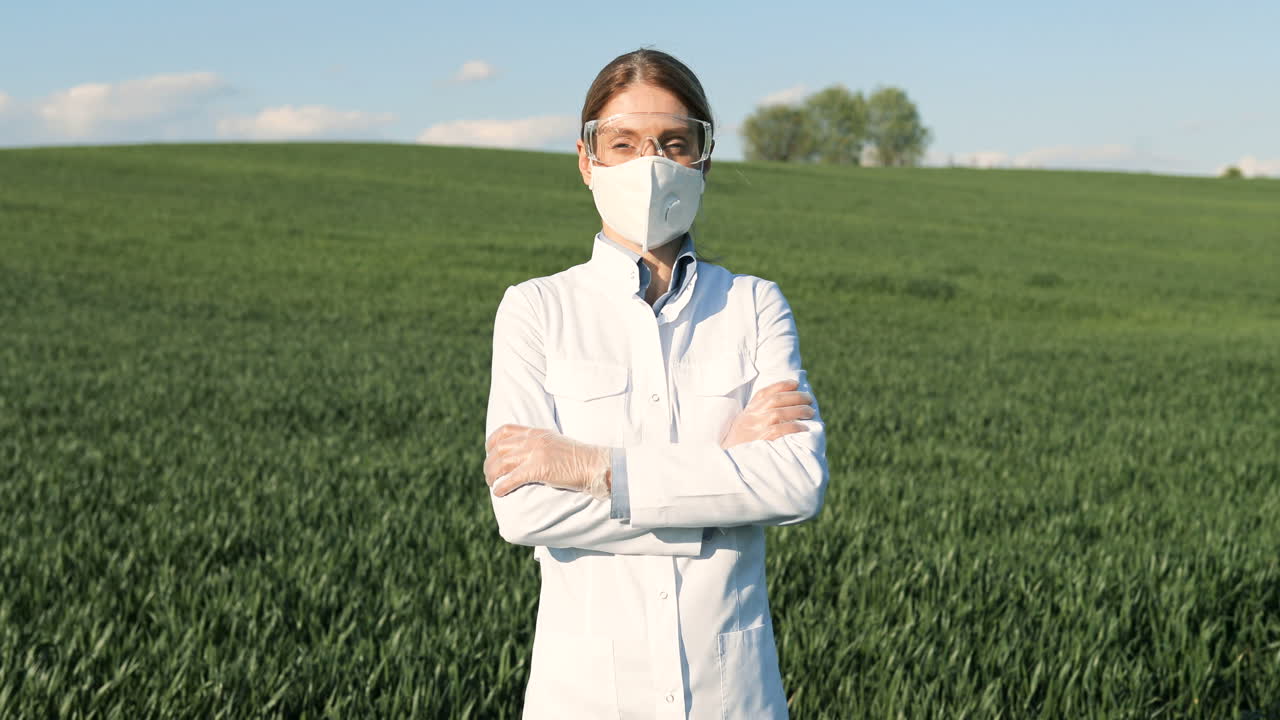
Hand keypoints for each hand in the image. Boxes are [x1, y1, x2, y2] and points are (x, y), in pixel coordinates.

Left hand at [484, 424, 610, 497]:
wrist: (594, 464)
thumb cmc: (578, 458)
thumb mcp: (555, 443)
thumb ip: (539, 445)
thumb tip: (525, 456)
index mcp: (536, 432)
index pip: (505, 430)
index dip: (492, 442)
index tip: (489, 453)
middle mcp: (533, 440)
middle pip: (499, 448)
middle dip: (489, 463)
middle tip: (488, 475)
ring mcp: (536, 453)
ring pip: (502, 463)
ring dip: (492, 475)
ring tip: (492, 483)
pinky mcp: (539, 469)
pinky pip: (513, 478)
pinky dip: (503, 486)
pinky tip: (499, 492)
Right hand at [720, 379, 814, 448]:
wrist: (724, 463)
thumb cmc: (737, 446)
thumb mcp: (741, 427)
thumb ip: (755, 419)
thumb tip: (781, 413)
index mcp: (747, 413)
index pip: (764, 393)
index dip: (780, 386)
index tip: (795, 384)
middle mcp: (750, 417)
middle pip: (775, 400)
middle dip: (795, 397)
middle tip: (809, 399)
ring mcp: (755, 428)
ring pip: (779, 412)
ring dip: (798, 410)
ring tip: (810, 412)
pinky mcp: (760, 441)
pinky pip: (780, 430)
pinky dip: (794, 427)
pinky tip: (804, 428)